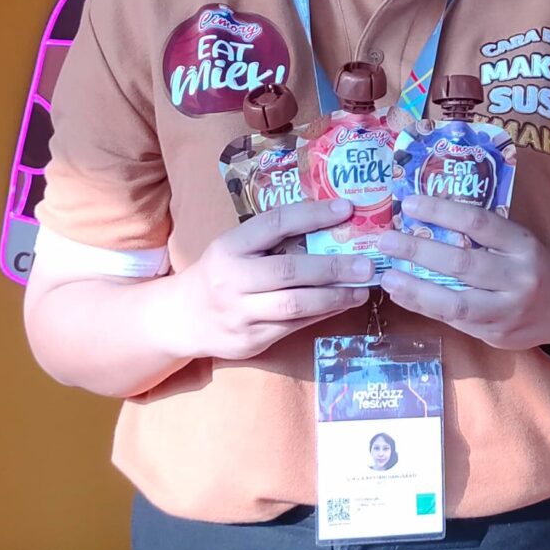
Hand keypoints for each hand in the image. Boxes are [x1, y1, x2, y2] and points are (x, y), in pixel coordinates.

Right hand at [154, 198, 374, 361]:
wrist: (182, 318)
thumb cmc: (221, 273)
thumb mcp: (235, 247)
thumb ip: (272, 238)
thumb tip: (333, 221)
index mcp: (230, 246)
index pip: (275, 223)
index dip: (313, 214)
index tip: (347, 209)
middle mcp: (233, 279)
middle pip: (289, 270)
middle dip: (333, 267)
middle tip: (367, 264)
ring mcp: (240, 313)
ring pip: (295, 304)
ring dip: (334, 296)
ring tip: (362, 289)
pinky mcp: (250, 340)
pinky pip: (294, 326)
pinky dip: (322, 314)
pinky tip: (342, 304)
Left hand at [374, 196, 549, 352]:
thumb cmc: (535, 267)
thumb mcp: (520, 243)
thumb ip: (484, 236)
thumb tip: (427, 220)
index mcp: (524, 245)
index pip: (479, 223)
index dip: (442, 211)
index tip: (410, 203)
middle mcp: (518, 278)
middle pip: (462, 263)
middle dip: (418, 251)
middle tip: (386, 241)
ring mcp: (507, 311)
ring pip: (455, 301)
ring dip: (415, 288)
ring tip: (387, 277)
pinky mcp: (496, 334)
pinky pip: (454, 320)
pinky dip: (425, 307)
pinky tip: (404, 296)